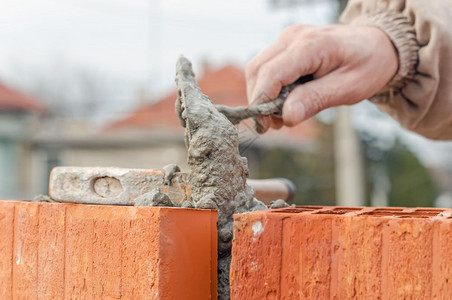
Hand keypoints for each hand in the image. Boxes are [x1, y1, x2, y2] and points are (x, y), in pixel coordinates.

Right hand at [245, 24, 397, 132]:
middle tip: (272, 125)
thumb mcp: (349, 88)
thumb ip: (316, 100)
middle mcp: (293, 37)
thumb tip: (287, 117)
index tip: (264, 127)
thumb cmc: (368, 65)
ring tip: (280, 116)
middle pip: (258, 70)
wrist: (378, 44)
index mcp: (311, 45)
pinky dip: (269, 88)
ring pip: (258, 68)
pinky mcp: (287, 45)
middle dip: (258, 101)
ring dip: (262, 95)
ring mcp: (288, 39)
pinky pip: (267, 67)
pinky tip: (284, 102)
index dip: (261, 102)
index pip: (272, 74)